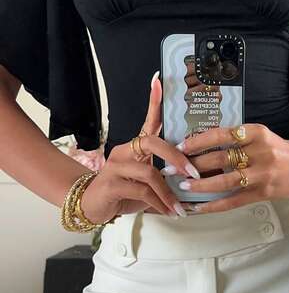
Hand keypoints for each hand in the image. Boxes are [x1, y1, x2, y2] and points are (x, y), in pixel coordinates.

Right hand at [80, 71, 198, 222]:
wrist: (91, 207)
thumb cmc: (122, 193)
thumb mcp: (145, 183)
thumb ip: (164, 177)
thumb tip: (193, 179)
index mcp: (134, 148)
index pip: (148, 122)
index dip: (154, 102)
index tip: (159, 80)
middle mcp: (124, 152)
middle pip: (151, 142)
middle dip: (176, 157)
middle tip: (193, 173)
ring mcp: (115, 167)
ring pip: (150, 173)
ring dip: (168, 193)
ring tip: (179, 208)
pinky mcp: (111, 184)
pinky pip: (142, 192)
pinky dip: (159, 204)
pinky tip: (167, 212)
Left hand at [175, 123, 288, 213]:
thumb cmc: (276, 148)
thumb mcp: (258, 135)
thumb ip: (235, 139)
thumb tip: (198, 146)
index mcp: (256, 132)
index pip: (222, 134)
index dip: (199, 141)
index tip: (179, 146)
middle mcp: (259, 152)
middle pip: (220, 158)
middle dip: (192, 165)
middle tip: (170, 169)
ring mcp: (262, 174)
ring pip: (225, 181)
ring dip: (200, 186)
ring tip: (181, 187)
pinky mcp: (263, 193)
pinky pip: (234, 201)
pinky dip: (214, 205)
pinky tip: (198, 208)